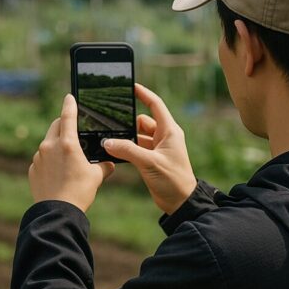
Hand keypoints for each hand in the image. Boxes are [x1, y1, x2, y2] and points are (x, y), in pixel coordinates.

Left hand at [29, 94, 114, 212]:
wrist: (58, 212)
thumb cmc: (79, 192)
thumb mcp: (96, 177)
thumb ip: (104, 166)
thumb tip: (109, 164)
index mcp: (67, 143)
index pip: (68, 116)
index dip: (70, 104)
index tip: (69, 97)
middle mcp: (49, 146)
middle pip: (56, 126)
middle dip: (63, 124)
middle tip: (73, 129)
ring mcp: (38, 158)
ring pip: (48, 143)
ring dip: (57, 144)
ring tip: (69, 158)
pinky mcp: (33, 169)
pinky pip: (42, 159)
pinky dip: (50, 160)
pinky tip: (59, 172)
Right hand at [102, 83, 196, 214]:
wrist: (180, 202)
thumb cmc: (172, 180)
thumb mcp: (149, 163)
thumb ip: (128, 151)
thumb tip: (107, 142)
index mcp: (169, 131)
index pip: (155, 105)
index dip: (143, 94)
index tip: (131, 86)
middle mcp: (164, 137)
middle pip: (142, 121)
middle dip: (127, 122)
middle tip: (110, 122)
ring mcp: (158, 148)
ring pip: (137, 135)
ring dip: (126, 138)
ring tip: (109, 139)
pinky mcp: (152, 160)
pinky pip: (136, 148)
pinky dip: (126, 149)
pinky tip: (114, 151)